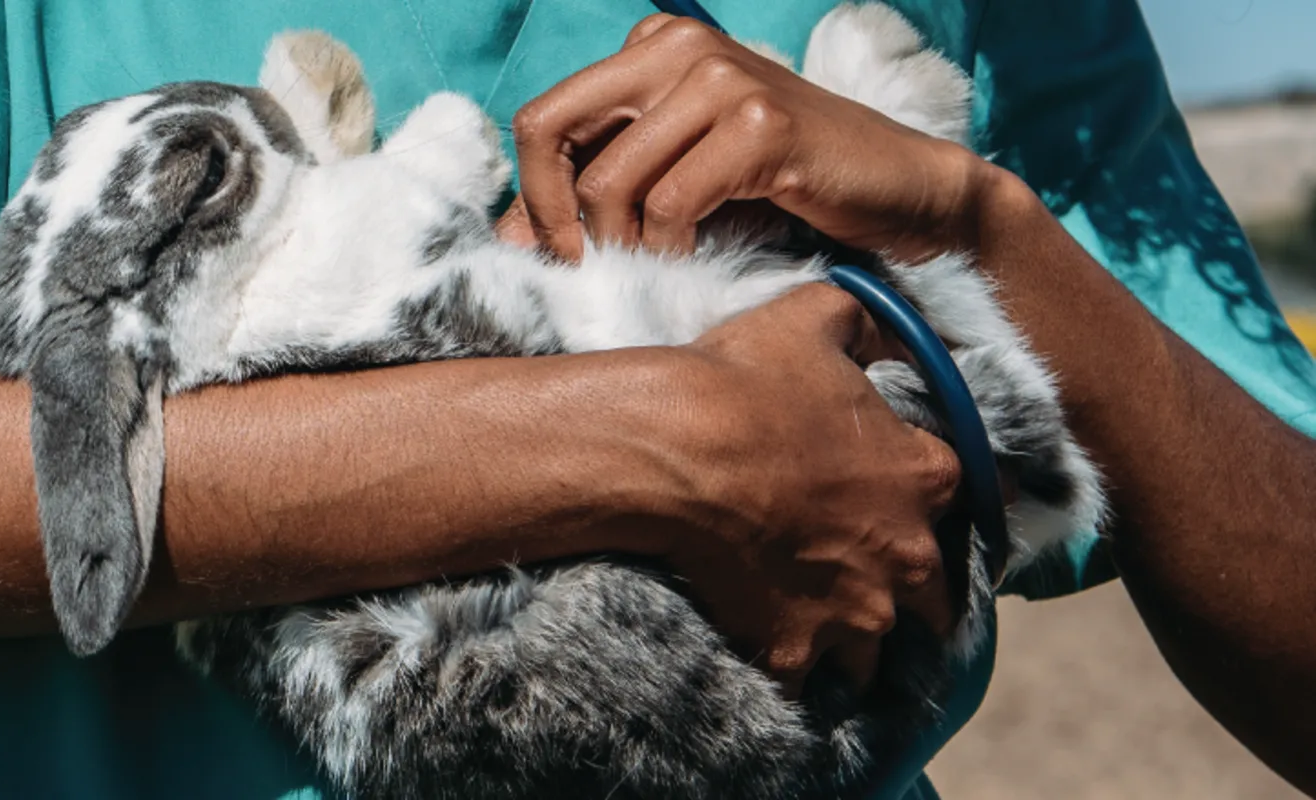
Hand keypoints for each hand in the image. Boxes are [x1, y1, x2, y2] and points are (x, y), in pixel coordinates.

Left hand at [497, 14, 1003, 262]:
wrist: (901, 193)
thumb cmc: (783, 188)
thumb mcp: (673, 179)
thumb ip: (596, 192)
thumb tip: (507, 237)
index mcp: (650, 47)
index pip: (542, 119)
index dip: (532, 195)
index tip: (556, 252)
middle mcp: (678, 46)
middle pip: (550, 131)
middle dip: (552, 216)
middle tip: (584, 269)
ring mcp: (721, 77)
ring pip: (609, 181)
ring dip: (621, 245)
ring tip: (654, 267)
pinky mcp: (761, 124)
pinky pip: (671, 204)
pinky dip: (670, 249)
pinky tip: (694, 259)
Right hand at [631, 284, 960, 695]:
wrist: (672, 450)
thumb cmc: (743, 380)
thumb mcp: (814, 316)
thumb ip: (863, 319)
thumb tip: (882, 319)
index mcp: (923, 477)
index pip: (962, 496)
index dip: (927, 497)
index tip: (899, 501)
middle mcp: (905, 555)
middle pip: (936, 598)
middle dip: (907, 592)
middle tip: (863, 581)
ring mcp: (854, 611)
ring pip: (876, 652)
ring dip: (853, 642)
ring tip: (817, 634)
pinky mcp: (794, 648)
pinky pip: (805, 685)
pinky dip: (790, 676)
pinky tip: (768, 660)